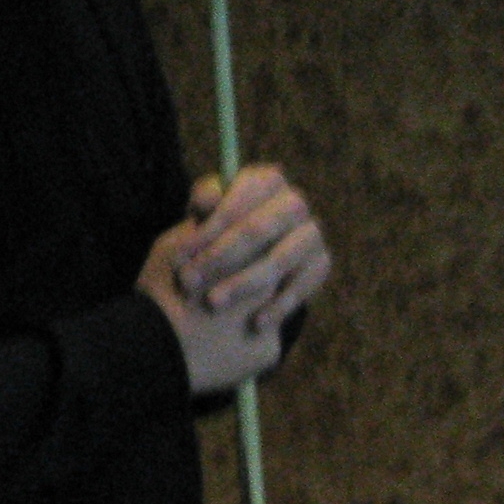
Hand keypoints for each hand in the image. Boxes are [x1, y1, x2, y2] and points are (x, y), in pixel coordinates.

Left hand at [136, 164, 331, 397]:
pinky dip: (278, 306)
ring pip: (278, 259)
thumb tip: (208, 200)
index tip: (182, 251)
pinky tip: (256, 323)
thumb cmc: (215, 236)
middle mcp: (293, 202)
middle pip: (258, 228)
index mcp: (265, 180)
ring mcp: (311, 233)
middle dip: (220, 256)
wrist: (241, 268)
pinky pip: (302, 286)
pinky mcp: (320, 263)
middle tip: (188, 281)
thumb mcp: (201, 218)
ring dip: (242, 283)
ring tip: (213, 302)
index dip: (211, 223)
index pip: (241, 195)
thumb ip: (203, 206)